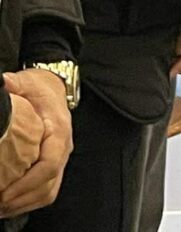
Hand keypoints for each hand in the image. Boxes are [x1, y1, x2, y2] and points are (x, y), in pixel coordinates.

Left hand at [0, 69, 70, 214]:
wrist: (54, 88)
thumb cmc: (40, 88)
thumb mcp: (27, 82)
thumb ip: (15, 84)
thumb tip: (3, 83)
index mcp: (59, 131)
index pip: (50, 163)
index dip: (28, 183)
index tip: (5, 193)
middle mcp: (63, 147)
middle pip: (49, 183)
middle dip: (23, 199)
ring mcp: (60, 157)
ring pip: (50, 190)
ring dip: (26, 204)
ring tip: (2, 208)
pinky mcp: (55, 163)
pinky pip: (48, 189)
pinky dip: (31, 201)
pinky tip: (11, 204)